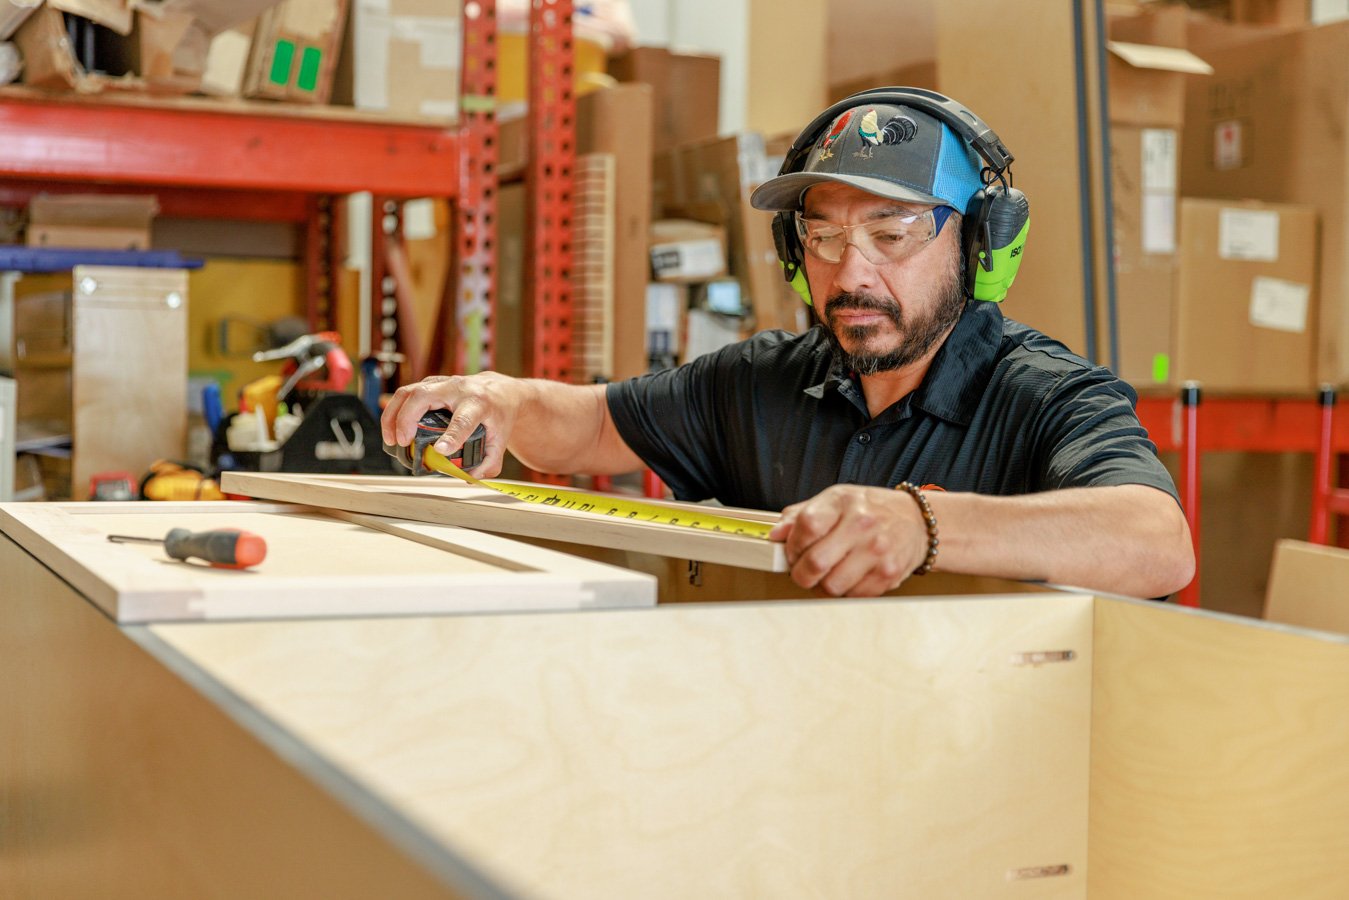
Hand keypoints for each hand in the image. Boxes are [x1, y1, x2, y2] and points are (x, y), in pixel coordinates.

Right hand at [379, 373, 518, 476]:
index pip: (463, 419)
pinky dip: (394, 411)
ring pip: (408, 392)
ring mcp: (442, 383)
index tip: (440, 450)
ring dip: (393, 415)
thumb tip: (469, 477)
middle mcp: (458, 389)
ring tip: (390, 439)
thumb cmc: (498, 414)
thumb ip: (489, 463)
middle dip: (407, 419)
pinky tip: (391, 429)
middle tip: (402, 443)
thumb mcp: (500, 440)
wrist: (500, 391)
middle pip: (424, 396)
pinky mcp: (430, 384)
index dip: (451, 435)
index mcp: (479, 403)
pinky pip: (406, 393)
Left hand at [768, 484, 928, 596]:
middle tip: (803, 571)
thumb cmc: (870, 510)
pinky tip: (850, 576)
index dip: (791, 545)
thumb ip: (801, 515)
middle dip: (801, 574)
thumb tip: (775, 535)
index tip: (792, 551)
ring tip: (829, 572)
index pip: (806, 527)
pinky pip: (852, 596)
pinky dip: (846, 591)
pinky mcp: (888, 575)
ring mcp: (877, 552)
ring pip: (832, 586)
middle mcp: (862, 526)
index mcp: (843, 503)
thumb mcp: (835, 500)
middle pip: (815, 563)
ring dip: (823, 585)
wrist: (916, 522)